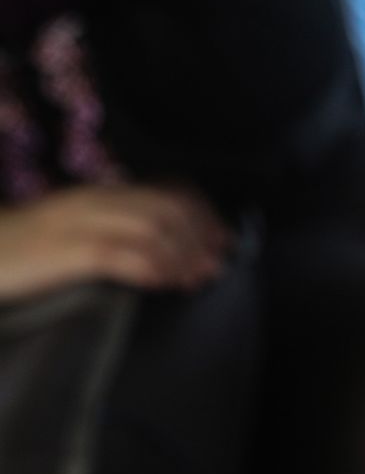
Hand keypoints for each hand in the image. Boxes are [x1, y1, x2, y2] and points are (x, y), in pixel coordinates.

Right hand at [0, 184, 229, 300]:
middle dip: (201, 236)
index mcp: (103, 194)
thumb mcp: (83, 230)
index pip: (168, 190)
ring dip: (184, 254)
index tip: (224, 238)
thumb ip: (124, 232)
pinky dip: (153, 269)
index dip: (204, 213)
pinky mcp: (66, 252)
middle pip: (167, 208)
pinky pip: (121, 256)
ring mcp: (80, 223)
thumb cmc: (30, 249)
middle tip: (218, 263)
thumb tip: (175, 251)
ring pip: (151, 228)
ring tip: (198, 277)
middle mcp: (96, 201)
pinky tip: (167, 283)